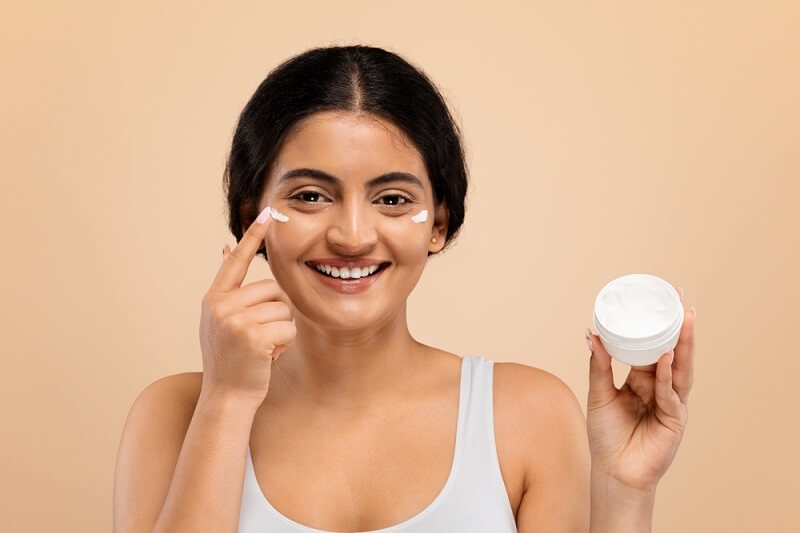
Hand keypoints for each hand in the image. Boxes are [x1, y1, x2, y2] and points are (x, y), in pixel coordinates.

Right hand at [198, 208, 295, 406]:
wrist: (226, 398)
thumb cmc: (232, 359)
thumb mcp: (222, 320)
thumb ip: (229, 289)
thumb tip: (227, 248)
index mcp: (214, 299)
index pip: (237, 262)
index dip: (252, 237)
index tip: (267, 213)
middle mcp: (221, 306)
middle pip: (274, 290)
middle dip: (278, 313)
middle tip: (262, 337)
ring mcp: (234, 321)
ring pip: (284, 310)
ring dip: (282, 331)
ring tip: (263, 348)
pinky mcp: (252, 337)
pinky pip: (289, 329)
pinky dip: (286, 344)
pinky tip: (269, 356)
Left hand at [586, 303, 695, 492]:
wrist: (613, 473)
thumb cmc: (606, 437)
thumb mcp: (599, 394)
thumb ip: (598, 366)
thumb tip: (589, 334)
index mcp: (643, 380)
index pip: (653, 347)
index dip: (657, 326)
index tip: (658, 299)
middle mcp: (660, 388)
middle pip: (673, 352)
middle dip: (678, 326)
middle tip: (680, 298)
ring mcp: (670, 403)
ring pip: (680, 368)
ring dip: (684, 344)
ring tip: (685, 319)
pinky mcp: (675, 420)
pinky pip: (670, 393)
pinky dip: (666, 375)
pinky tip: (664, 357)